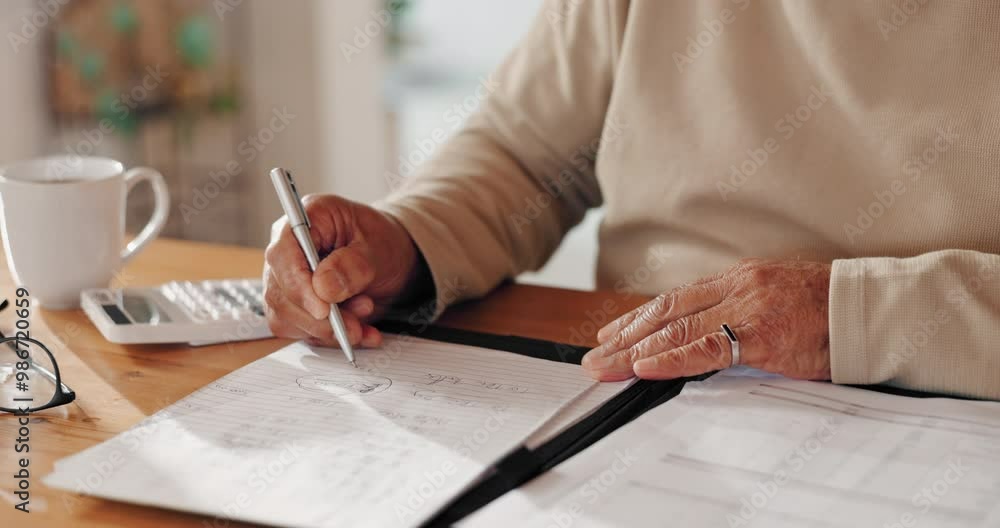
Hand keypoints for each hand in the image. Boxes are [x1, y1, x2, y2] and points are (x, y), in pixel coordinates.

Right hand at [263, 194, 426, 347]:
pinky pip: (303, 330)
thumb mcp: (379, 248)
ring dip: (328, 330)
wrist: (391, 258)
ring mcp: (287, 279)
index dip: (298, 286)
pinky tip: (360, 332)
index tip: (323, 309)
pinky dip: (333, 337)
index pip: (282, 255)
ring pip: (287, 318)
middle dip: (319, 318)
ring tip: (362, 323)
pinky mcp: (295, 305)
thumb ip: (353, 265)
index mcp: (307, 220)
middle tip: (354, 326)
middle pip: (280, 293)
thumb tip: (323, 288)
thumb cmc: (382, 243)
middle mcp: (289, 250)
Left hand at [582, 259, 831, 381]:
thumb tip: (705, 336)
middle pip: (665, 313)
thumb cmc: (828, 310)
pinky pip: (706, 349)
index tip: (610, 334)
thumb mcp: (775, 301)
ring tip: (605, 366)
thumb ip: (740, 313)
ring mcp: (747, 309)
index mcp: (738, 279)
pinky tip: (644, 367)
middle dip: (623, 336)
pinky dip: (671, 358)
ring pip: (675, 330)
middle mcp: (736, 288)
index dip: (637, 319)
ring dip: (633, 351)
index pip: (674, 300)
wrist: (870, 309)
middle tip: (593, 356)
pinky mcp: (762, 335)